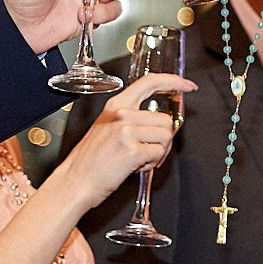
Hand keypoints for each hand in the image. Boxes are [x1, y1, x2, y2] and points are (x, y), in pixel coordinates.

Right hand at [52, 72, 195, 206]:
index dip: (173, 81)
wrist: (75, 182)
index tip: (187, 86)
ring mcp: (126, 131)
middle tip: (147, 152)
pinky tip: (136, 167)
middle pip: (165, 119)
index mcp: (116, 106)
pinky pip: (159, 153)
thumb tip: (157, 122)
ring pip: (166, 136)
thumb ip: (130, 119)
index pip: (149, 82)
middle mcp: (122, 115)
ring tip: (140, 160)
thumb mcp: (106, 128)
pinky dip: (152, 163)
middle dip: (163, 139)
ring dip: (159, 152)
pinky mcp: (132, 150)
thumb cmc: (90, 161)